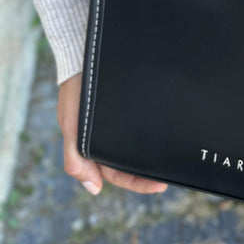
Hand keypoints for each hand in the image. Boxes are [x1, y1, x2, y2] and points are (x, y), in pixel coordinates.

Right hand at [58, 73, 167, 194]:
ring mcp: (119, 123)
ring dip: (152, 155)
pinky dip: (153, 133)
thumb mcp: (72, 126)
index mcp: (93, 148)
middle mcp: (108, 137)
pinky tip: (167, 134)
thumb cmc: (76, 92)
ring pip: (137, 147)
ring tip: (172, 160)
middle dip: (149, 173)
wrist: (84, 56)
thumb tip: (94, 188)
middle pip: (129, 164)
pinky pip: (142, 125)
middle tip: (171, 176)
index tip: (159, 186)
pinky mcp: (130, 107)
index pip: (117, 174)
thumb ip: (77, 158)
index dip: (137, 183)